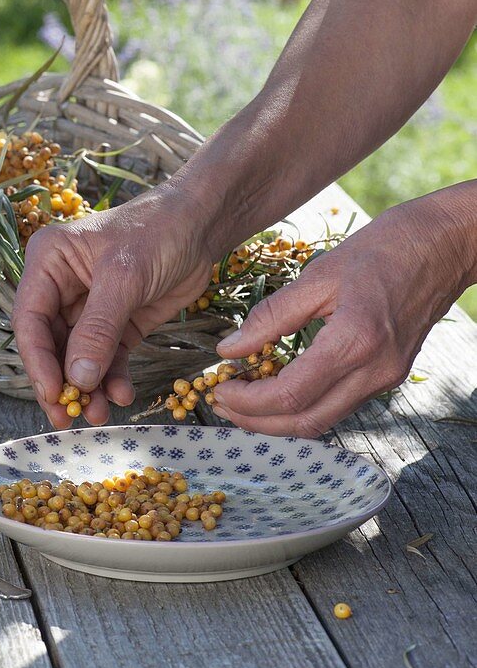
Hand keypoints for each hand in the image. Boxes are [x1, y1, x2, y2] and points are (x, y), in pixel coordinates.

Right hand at [13, 190, 213, 428]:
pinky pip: (106, 358)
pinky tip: (121, 394)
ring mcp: (87, 307)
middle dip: (60, 382)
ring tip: (98, 414)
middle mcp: (60, 286)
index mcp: (48, 263)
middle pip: (49, 345)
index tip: (54, 393)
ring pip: (77, 357)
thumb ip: (98, 329)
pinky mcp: (116, 323)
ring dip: (86, 387)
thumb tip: (76, 378)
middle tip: (67, 417)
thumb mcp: (124, 278)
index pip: (31, 320)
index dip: (38, 360)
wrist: (204, 224)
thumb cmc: (158, 232)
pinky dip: (111, 379)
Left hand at [211, 192, 473, 436]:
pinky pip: (338, 404)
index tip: (219, 388)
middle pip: (306, 422)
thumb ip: (270, 316)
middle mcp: (374, 370)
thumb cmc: (385, 248)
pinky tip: (277, 386)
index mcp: (355, 341)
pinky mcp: (389, 375)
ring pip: (323, 420)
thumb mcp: (318, 274)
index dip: (248, 402)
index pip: (290, 395)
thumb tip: (228, 349)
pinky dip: (302, 405)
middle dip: (257, 421)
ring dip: (278, 419)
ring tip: (243, 399)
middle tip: (222, 403)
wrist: (449, 244)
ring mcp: (386, 377)